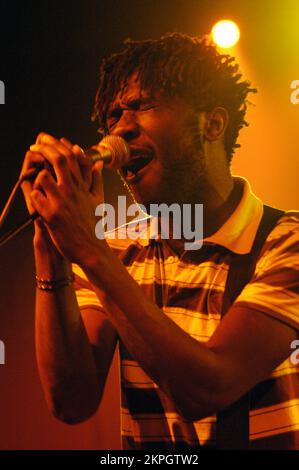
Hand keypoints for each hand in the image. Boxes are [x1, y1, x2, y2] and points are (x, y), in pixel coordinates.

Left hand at [23, 132, 104, 264]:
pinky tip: (36, 199)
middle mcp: (73, 191)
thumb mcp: (98, 200)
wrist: (91, 249)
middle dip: (44, 148)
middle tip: (34, 145)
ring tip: (36, 178)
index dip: (60, 144)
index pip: (72, 156)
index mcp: (83, 186)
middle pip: (58, 160)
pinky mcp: (52, 216)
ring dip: (38, 175)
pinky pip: (36, 198)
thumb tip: (97, 163)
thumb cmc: (93, 225)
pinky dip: (34, 195)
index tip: (50, 140)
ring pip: (44, 177)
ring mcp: (62, 203)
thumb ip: (96, 180)